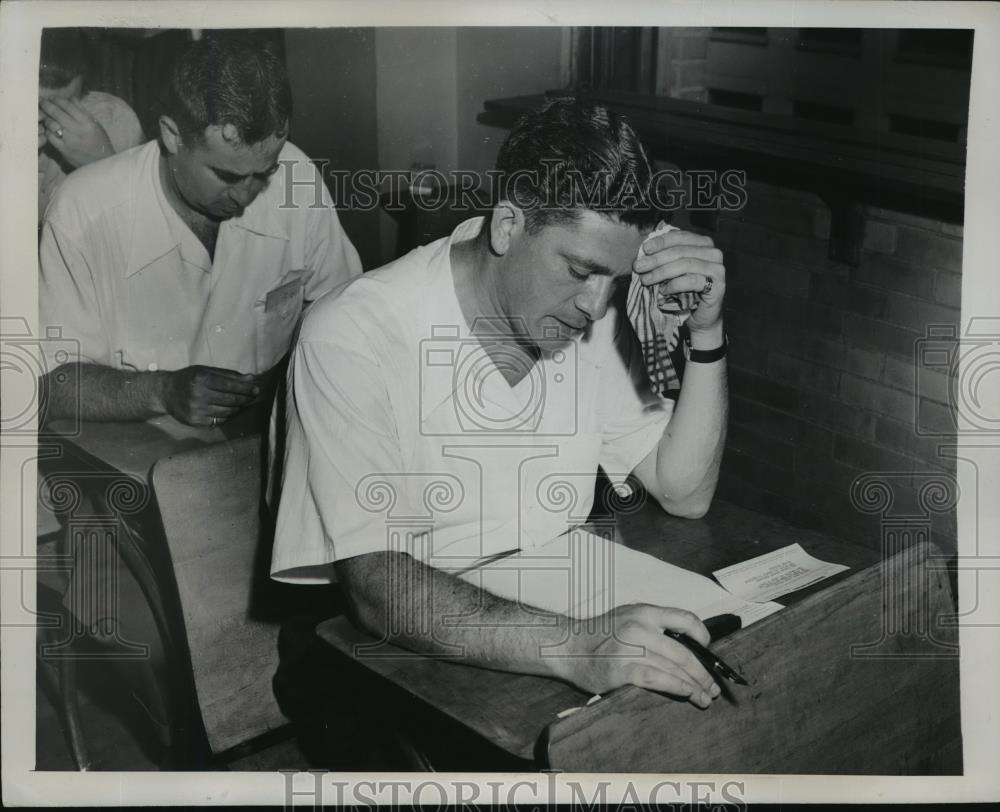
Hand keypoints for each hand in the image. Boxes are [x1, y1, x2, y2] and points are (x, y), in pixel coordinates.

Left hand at [39, 97, 114, 167]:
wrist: (101, 162)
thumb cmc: (100, 142)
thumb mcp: (96, 124)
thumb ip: (83, 111)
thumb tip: (71, 98)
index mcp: (87, 122)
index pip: (68, 106)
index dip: (57, 99)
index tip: (52, 98)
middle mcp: (78, 130)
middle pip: (56, 113)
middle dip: (46, 105)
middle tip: (42, 102)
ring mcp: (70, 141)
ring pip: (51, 124)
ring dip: (46, 118)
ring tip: (46, 116)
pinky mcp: (64, 150)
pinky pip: (50, 137)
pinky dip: (48, 131)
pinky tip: (49, 129)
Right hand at [158, 365, 259, 426]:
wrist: (165, 392)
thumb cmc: (189, 378)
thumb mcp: (205, 371)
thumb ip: (228, 375)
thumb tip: (251, 378)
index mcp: (201, 378)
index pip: (230, 385)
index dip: (246, 388)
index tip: (256, 389)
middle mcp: (198, 394)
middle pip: (231, 399)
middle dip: (245, 398)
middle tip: (253, 396)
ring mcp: (197, 410)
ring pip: (227, 411)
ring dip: (238, 407)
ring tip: (242, 403)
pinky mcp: (195, 421)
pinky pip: (219, 420)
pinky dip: (228, 415)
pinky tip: (230, 410)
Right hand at [561, 603, 720, 707]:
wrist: (568, 646)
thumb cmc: (600, 635)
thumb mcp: (628, 618)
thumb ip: (654, 626)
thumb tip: (687, 646)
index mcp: (645, 612)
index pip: (686, 619)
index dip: (703, 637)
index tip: (709, 651)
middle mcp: (640, 627)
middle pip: (685, 652)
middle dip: (704, 673)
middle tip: (712, 687)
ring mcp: (631, 648)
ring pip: (675, 669)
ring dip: (695, 686)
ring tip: (704, 697)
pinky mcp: (623, 670)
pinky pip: (659, 680)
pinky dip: (678, 688)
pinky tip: (687, 694)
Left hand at [633, 227, 725, 336]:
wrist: (701, 317)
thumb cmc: (685, 292)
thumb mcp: (673, 271)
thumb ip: (664, 258)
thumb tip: (644, 251)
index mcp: (703, 244)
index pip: (680, 237)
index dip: (661, 242)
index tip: (645, 249)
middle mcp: (713, 253)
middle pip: (680, 251)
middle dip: (656, 259)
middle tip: (639, 267)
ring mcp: (717, 269)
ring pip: (685, 265)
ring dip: (661, 272)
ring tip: (646, 280)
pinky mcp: (718, 285)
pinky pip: (691, 281)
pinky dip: (674, 285)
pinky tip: (663, 290)